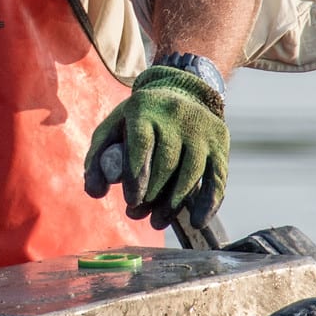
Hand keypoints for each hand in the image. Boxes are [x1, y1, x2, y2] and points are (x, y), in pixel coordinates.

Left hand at [83, 64, 229, 231]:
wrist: (181, 94)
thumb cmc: (139, 120)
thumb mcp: (114, 129)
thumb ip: (97, 160)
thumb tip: (95, 192)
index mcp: (145, 106)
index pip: (141, 144)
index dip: (136, 177)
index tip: (131, 201)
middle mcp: (176, 113)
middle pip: (167, 162)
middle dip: (151, 195)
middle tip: (137, 213)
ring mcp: (202, 127)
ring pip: (191, 172)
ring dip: (174, 204)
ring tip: (156, 221)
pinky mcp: (220, 140)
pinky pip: (217, 176)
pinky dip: (209, 202)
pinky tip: (197, 220)